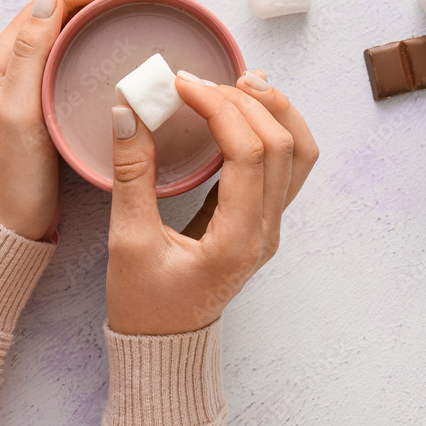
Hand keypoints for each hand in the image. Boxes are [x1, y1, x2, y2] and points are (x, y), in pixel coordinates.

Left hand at [0, 0, 174, 241]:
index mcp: (5, 53)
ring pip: (76, 23)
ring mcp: (34, 74)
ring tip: (152, 6)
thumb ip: (29, 55)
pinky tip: (129, 41)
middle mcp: (17, 56)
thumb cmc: (12, 177)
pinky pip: (79, 49)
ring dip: (113, 7)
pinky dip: (107, 35)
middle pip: (70, 2)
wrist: (7, 224)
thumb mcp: (19, 114)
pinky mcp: (49, 93)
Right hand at [106, 69, 318, 334]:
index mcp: (237, 240)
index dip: (217, 107)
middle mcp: (265, 232)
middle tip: (200, 80)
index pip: (247, 154)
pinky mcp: (262, 222)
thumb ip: (131, 175)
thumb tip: (127, 113)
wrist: (164, 346)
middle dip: (244, 101)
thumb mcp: (128, 241)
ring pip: (298, 154)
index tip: (182, 84)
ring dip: (273, 110)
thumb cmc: (145, 306)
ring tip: (241, 80)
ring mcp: (270, 228)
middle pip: (281, 146)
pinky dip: (273, 129)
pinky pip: (288, 167)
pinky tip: (248, 107)